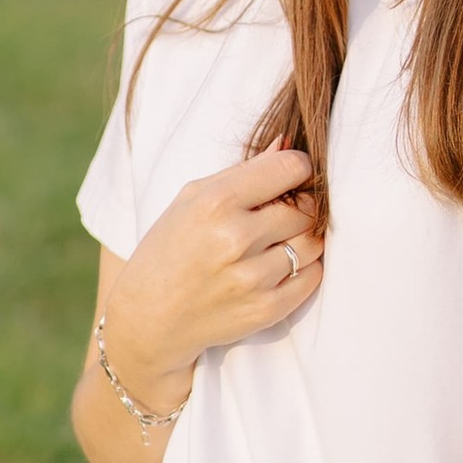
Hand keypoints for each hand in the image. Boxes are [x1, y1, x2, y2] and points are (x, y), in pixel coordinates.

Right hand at [102, 148, 323, 412]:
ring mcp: (252, 278)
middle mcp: (235, 239)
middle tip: (283, 211)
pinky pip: (312, 277)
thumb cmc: (169, 248)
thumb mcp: (192, 198)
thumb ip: (244, 172)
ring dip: (304, 238)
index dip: (298, 168)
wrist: (148, 317)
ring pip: (313, 243)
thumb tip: (288, 145)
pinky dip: (305, 268)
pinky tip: (280, 265)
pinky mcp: (264, 310)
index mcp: (215, 202)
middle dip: (302, 205)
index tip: (292, 175)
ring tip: (278, 240)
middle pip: (307, 207)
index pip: (290, 168)